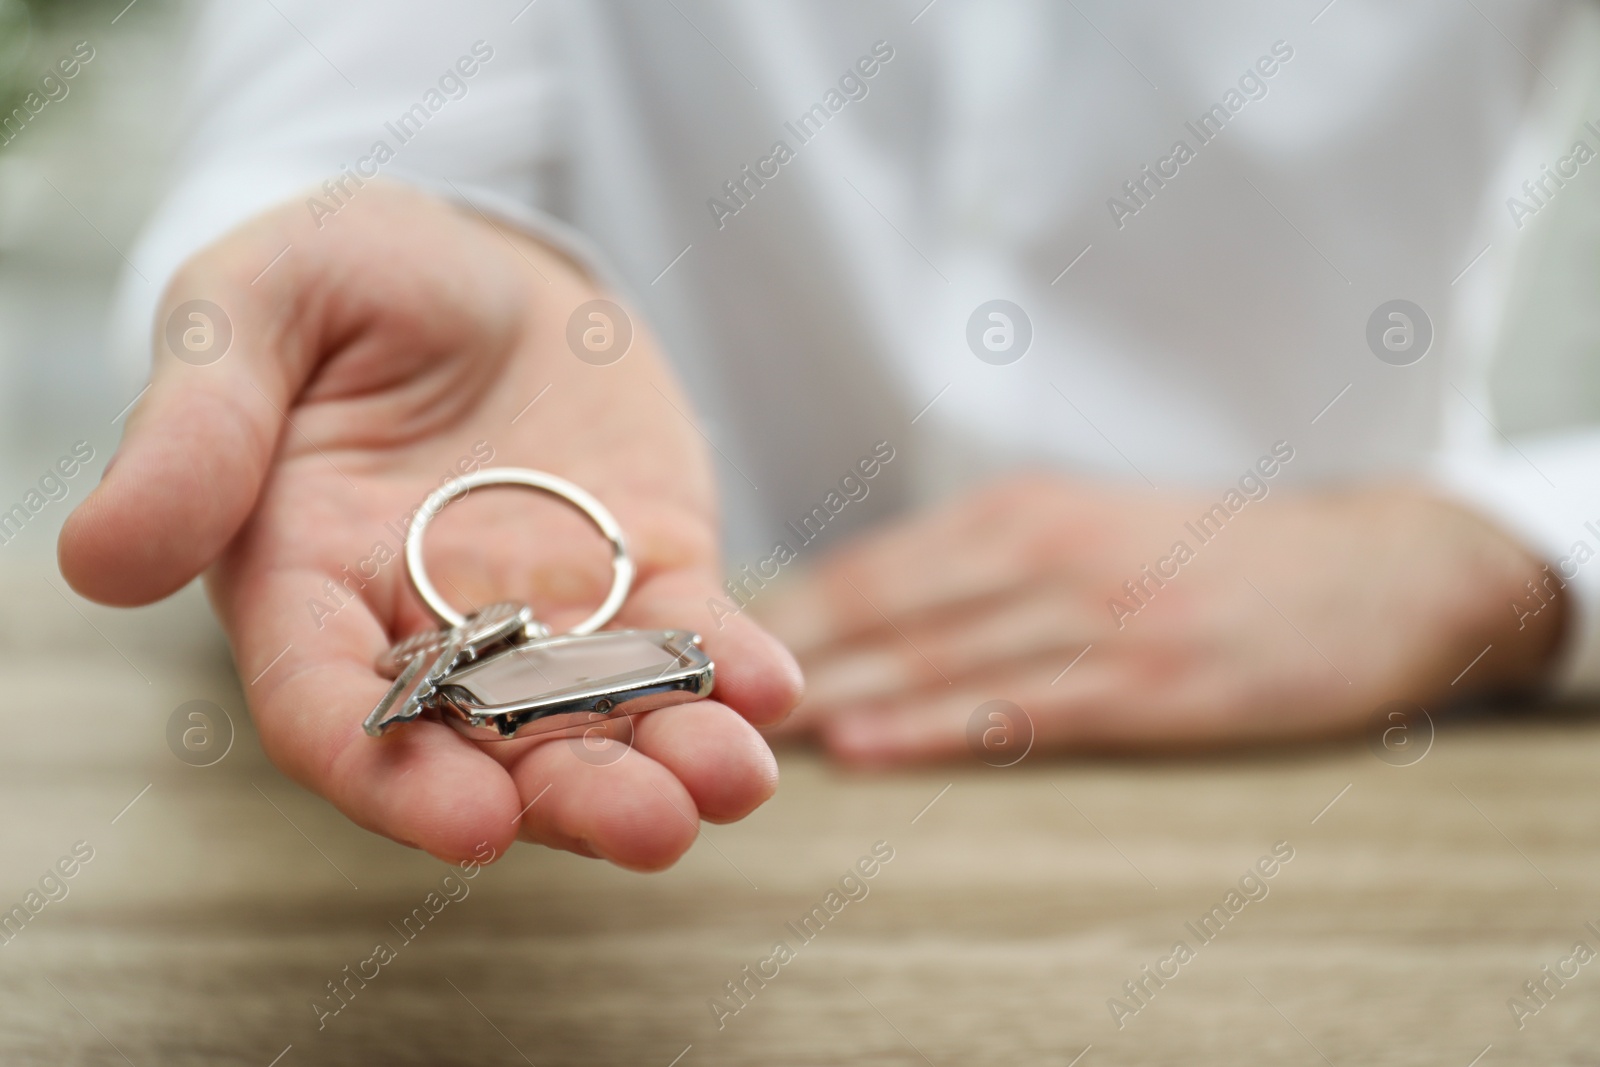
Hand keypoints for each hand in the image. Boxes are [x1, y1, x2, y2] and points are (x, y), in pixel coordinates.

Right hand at [60, 184, 800, 868]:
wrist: (473, 263)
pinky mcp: (647, 572)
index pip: (331, 708)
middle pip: (491, 747)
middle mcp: (430, 630)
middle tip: (652, 828)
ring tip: (736, 779)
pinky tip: (778, 687)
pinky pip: (693, 636)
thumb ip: (194, 429)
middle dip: (569, 797)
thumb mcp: (253, 312)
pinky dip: (735, 668)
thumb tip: (100, 559)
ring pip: (604, 715)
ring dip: (671, 758)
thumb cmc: (342, 280)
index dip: (391, 776)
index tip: (468, 826)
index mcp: (308, 586)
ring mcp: (551, 613)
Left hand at [757, 475, 1562, 763]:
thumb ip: (986, 564)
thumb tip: (867, 611)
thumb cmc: (1216, 553)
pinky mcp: (1153, 680)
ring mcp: (1098, 616)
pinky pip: (1020, 706)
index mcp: (1022, 510)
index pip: (870, 565)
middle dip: (773, 656)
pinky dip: (934, 725)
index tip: (692, 647)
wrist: (1381, 565)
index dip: (774, 611)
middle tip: (677, 695)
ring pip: (933, 656)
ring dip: (829, 693)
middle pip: (880, 609)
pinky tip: (868, 745)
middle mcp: (1044, 552)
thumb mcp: (1091, 527)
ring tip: (736, 730)